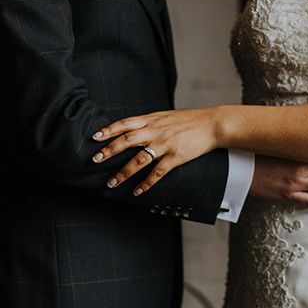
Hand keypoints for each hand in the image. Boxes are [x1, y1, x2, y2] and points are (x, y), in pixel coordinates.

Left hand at [90, 108, 219, 194]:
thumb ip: (150, 123)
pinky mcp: (176, 156)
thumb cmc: (190, 120)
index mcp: (152, 120)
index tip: (95, 137)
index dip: (109, 130)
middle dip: (109, 151)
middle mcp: (156, 131)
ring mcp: (165, 144)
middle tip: (95, 160)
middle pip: (127, 141)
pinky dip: (147, 183)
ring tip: (112, 182)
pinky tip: (138, 190)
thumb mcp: (166, 116)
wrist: (213, 124)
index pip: (125, 123)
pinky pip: (158, 172)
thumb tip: (135, 129)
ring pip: (139, 160)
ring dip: (123, 172)